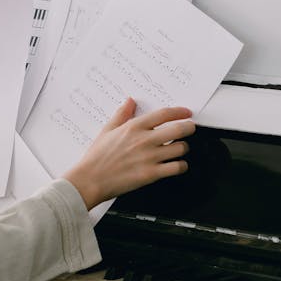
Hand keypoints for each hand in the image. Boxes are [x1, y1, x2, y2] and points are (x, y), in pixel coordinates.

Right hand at [63, 97, 194, 210]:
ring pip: (180, 148)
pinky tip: (176, 165)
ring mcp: (149, 158)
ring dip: (183, 148)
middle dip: (189, 127)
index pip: (163, 114)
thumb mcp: (107, 130)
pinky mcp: (151, 174)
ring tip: (179, 149)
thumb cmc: (97, 156)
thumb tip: (130, 101)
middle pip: (178, 129)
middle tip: (190, 128)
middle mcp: (144, 140)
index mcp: (134, 127)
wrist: (91, 179)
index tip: (186, 113)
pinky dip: (181, 166)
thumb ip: (121, 114)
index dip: (179, 112)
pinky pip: (177, 167)